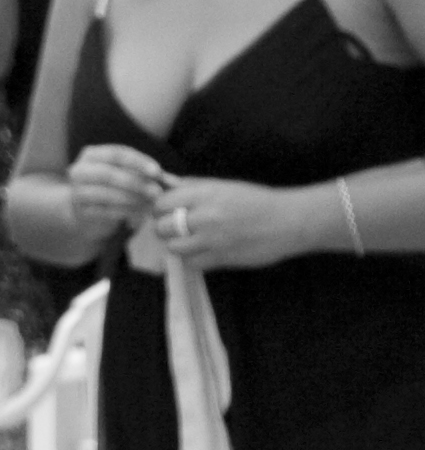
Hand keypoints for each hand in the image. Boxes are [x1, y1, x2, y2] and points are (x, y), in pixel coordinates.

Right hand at [67, 144, 169, 235]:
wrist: (88, 209)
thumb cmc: (115, 185)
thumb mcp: (130, 174)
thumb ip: (152, 175)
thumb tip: (175, 183)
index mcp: (92, 155)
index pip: (117, 154)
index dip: (138, 162)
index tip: (157, 171)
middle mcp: (79, 171)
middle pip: (109, 174)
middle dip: (135, 183)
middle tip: (157, 192)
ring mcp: (77, 192)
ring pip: (106, 194)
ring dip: (132, 199)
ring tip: (150, 204)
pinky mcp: (80, 212)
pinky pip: (105, 211)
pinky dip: (125, 212)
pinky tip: (139, 213)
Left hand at [149, 175, 325, 272]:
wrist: (289, 221)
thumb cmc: (258, 201)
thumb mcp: (226, 186)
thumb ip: (195, 188)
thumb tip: (167, 188)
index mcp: (206, 193)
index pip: (162, 203)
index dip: (161, 208)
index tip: (167, 211)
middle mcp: (205, 216)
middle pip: (162, 227)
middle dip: (165, 228)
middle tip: (176, 228)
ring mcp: (211, 239)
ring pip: (173, 247)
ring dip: (178, 245)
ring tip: (192, 240)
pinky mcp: (219, 258)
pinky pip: (190, 262)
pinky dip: (193, 258)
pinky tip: (205, 250)